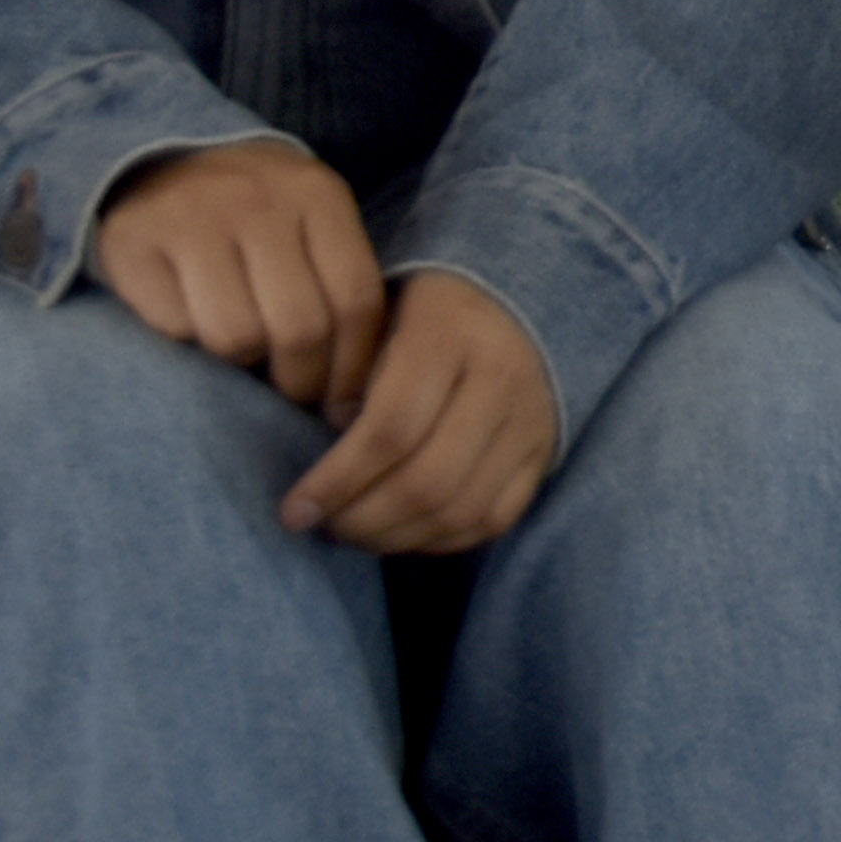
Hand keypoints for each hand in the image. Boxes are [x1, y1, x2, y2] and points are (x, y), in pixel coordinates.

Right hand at [93, 140, 385, 411]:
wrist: (158, 161)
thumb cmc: (254, 213)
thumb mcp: (310, 226)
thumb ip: (337, 288)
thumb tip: (352, 399)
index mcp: (318, 195)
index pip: (355, 300)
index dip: (354, 367)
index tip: (342, 404)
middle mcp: (259, 200)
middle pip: (300, 326)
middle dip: (301, 381)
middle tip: (293, 394)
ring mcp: (194, 218)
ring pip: (236, 337)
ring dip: (243, 365)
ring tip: (245, 357)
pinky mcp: (134, 242)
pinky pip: (175, 329)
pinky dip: (188, 345)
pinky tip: (194, 330)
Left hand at [282, 272, 561, 553]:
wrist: (515, 301)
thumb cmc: (423, 315)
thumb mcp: (378, 320)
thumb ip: (349, 383)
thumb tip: (328, 461)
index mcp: (451, 336)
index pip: (390, 430)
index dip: (336, 481)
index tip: (295, 509)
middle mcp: (502, 380)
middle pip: (428, 480)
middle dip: (363, 520)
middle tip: (323, 526)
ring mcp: (532, 422)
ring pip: (461, 510)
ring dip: (397, 538)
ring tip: (356, 533)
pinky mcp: (545, 453)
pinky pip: (493, 519)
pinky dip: (442, 539)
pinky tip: (403, 532)